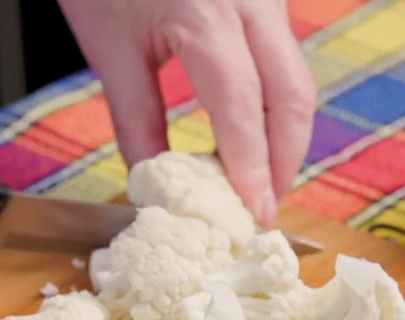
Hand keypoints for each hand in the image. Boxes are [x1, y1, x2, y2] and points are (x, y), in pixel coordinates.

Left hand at [58, 0, 315, 225]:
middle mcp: (251, 4)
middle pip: (291, 95)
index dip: (251, 166)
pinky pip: (283, 59)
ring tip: (256, 182)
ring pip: (295, 78)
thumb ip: (135, 118)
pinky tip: (251, 135)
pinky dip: (274, 105)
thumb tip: (151, 182)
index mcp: (208, 16)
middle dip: (283, 159)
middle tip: (261, 208)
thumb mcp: (109, 47)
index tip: (251, 213)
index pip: (243, 107)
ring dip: (283, 135)